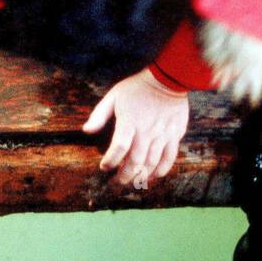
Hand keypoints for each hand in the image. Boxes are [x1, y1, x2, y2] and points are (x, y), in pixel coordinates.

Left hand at [82, 67, 189, 187]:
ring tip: (131, 182)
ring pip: (151, 164)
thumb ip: (99, 115)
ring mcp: (162, 135)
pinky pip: (169, 159)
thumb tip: (86, 130)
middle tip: (116, 182)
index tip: (104, 167)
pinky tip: (152, 177)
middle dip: (124, 176)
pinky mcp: (175, 136)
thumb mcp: (114, 96)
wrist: (169, 79)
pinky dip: (160, 171)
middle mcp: (146, 132)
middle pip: (135, 162)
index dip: (110, 161)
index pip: (119, 148)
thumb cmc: (138, 88)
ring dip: (140, 177)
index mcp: (129, 122)